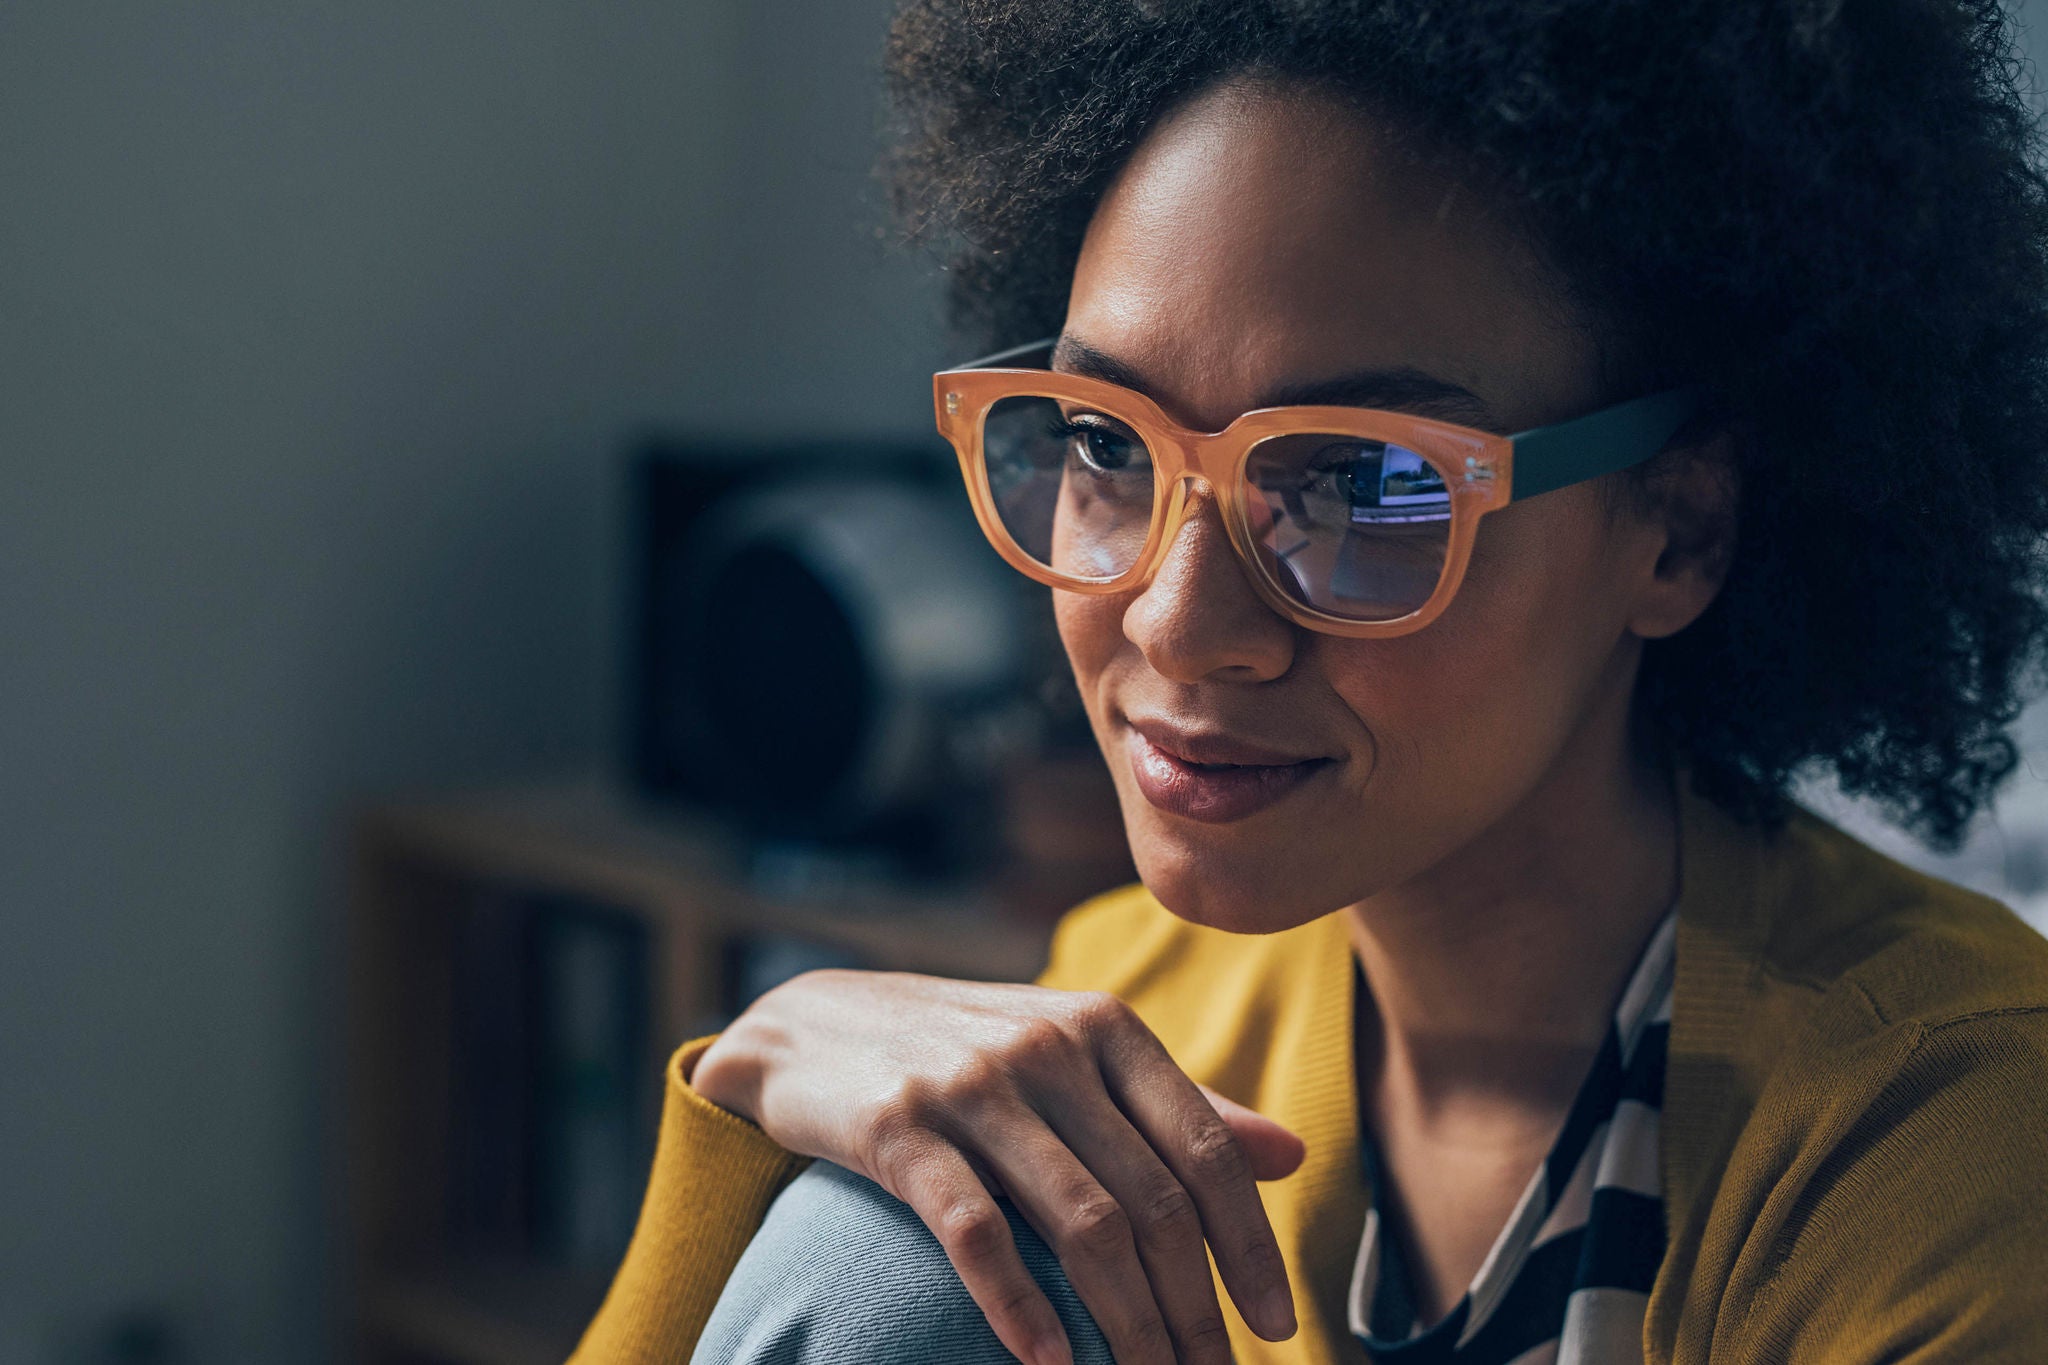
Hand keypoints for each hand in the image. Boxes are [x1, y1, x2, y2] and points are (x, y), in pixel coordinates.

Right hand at [692, 969, 1304, 1364]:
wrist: (809, 1026)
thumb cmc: (965, 1049)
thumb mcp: (1073, 1054)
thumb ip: (1177, 1104)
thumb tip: (1292, 1155)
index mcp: (1104, 1025)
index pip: (1205, 1147)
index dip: (1248, 1244)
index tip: (1277, 1323)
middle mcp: (1048, 1047)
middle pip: (1152, 1201)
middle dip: (1194, 1308)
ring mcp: (972, 1085)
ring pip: (1083, 1225)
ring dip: (1127, 1324)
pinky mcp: (899, 1126)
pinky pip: (977, 1232)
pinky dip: (1020, 1307)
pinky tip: (1051, 1363)